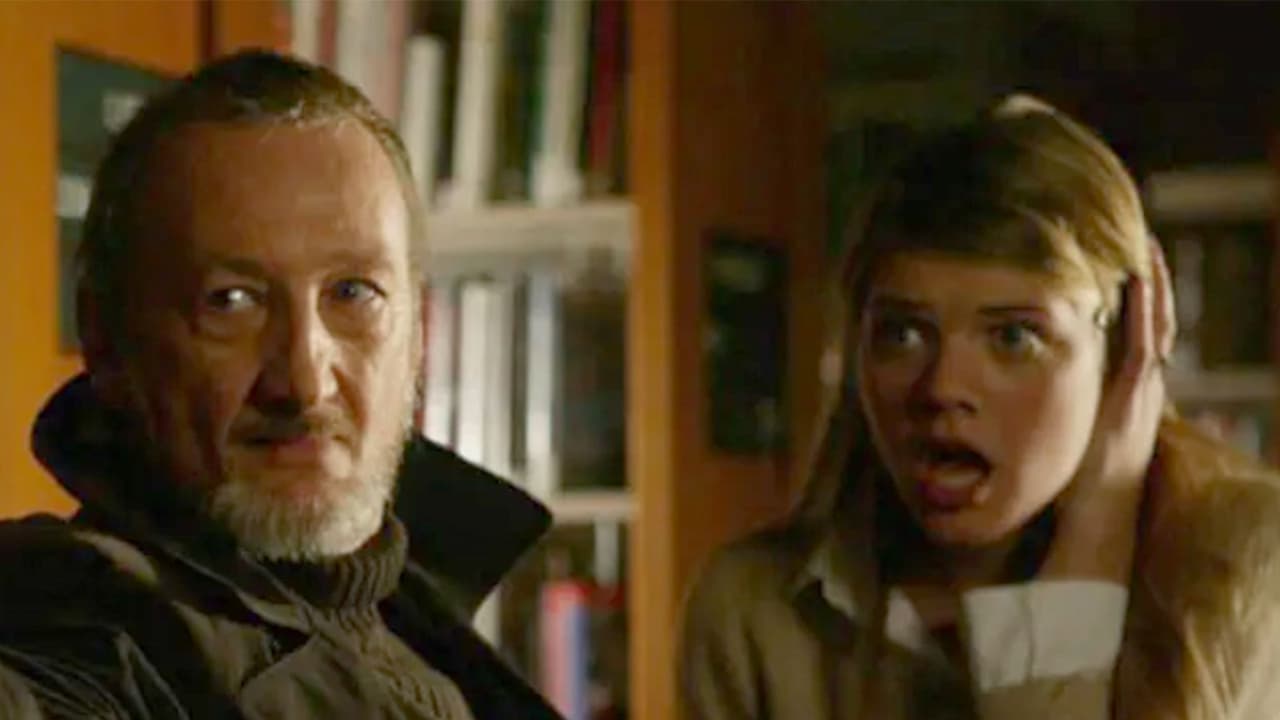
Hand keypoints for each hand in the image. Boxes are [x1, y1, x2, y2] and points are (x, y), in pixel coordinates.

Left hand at [1041, 238, 1174, 581]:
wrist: (1095, 516)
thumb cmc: (1077, 480)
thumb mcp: (1069, 430)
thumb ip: (1058, 403)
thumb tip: (1022, 382)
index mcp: (1127, 392)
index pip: (1136, 333)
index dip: (1137, 298)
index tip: (1127, 262)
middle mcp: (1141, 386)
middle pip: (1154, 320)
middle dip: (1151, 281)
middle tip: (1142, 240)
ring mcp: (1142, 389)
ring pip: (1155, 324)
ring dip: (1152, 284)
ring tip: (1145, 246)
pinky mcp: (1134, 395)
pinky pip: (1143, 341)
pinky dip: (1145, 308)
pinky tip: (1139, 279)